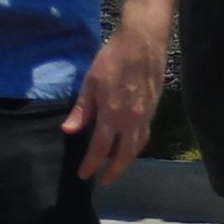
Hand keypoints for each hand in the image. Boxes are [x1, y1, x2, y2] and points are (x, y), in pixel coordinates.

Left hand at [64, 18, 162, 183]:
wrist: (143, 42)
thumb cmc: (112, 59)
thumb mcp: (90, 82)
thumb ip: (82, 109)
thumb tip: (69, 131)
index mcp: (112, 114)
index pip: (100, 148)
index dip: (91, 164)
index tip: (84, 175)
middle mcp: (131, 120)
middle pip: (124, 155)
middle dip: (114, 171)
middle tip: (104, 181)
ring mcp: (145, 115)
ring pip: (138, 146)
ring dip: (127, 160)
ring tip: (115, 167)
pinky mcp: (153, 109)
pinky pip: (145, 135)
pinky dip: (136, 146)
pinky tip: (129, 145)